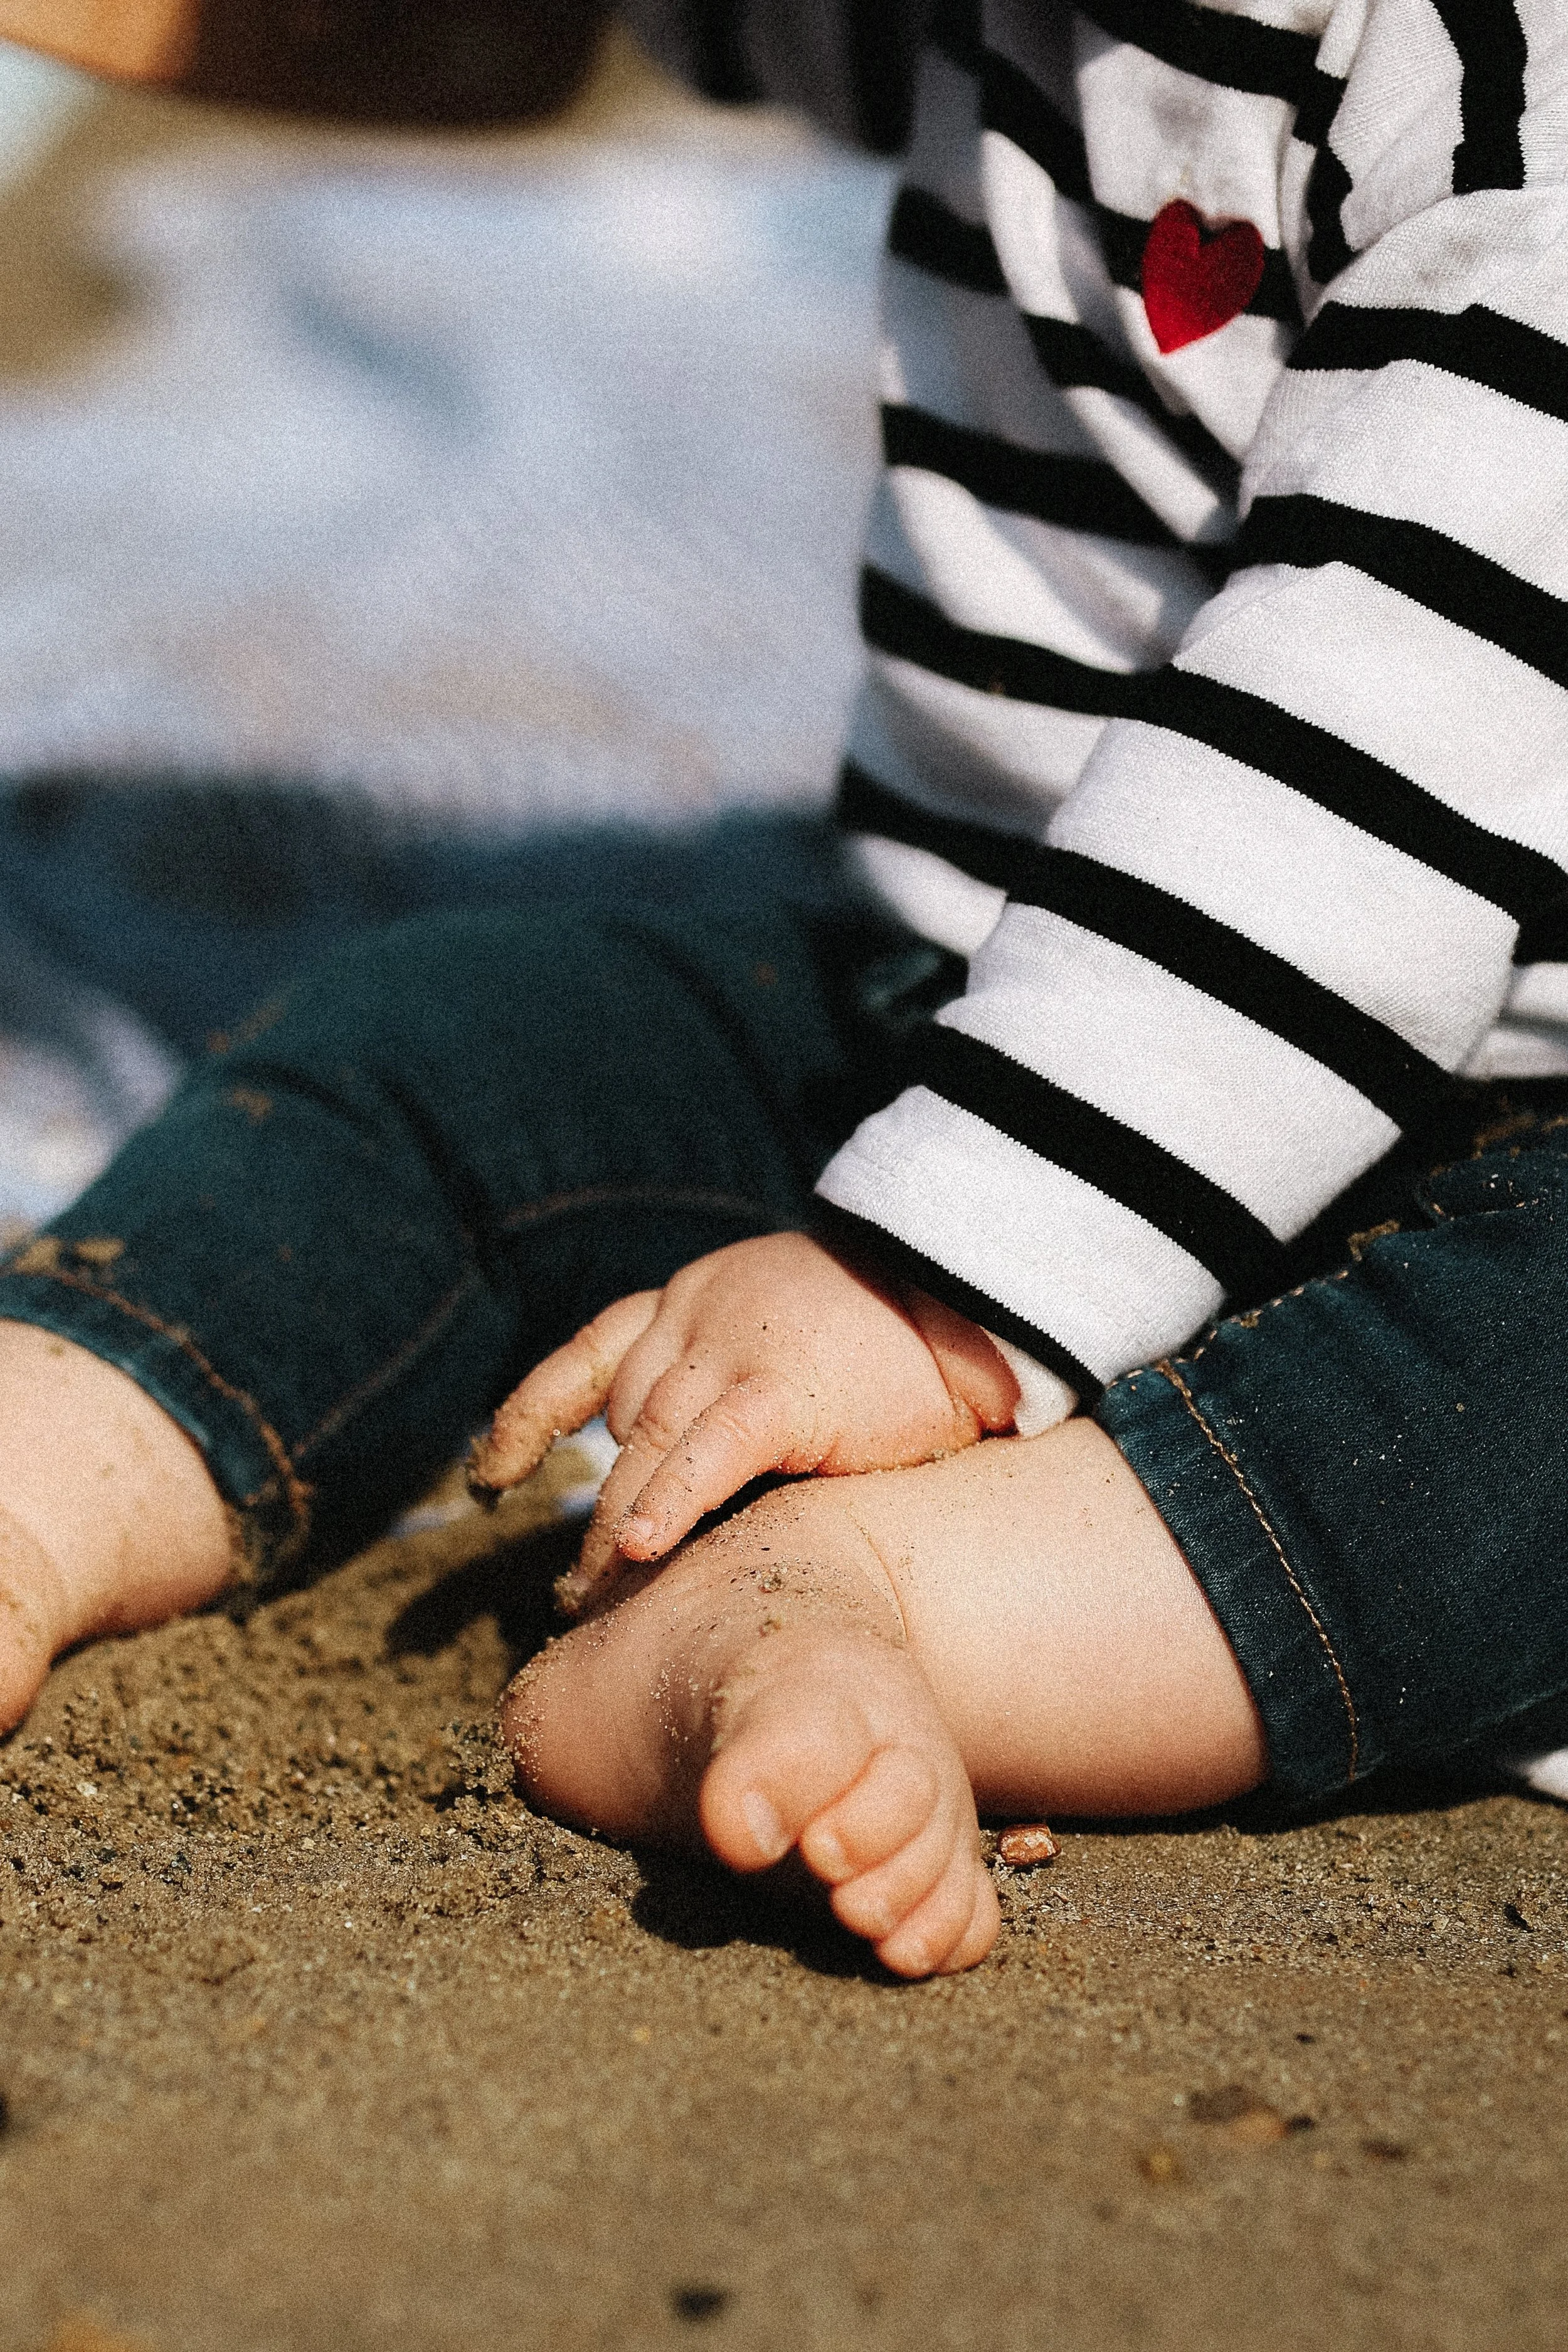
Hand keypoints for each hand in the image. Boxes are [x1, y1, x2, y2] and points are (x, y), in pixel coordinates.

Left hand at [468, 1232, 1021, 1607]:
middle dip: (589, 1503)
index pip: (591, 1354)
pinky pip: (704, 1456)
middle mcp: (697, 1314)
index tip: (494, 1473)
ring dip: (611, 1530)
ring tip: (585, 1601)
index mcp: (696, 1298)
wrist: (977, 1300)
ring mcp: (735, 1349)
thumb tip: (695, 1465)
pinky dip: (665, 1504)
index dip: (535, 1414)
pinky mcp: (780, 1392)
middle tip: (568, 1593)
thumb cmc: (898, 1335)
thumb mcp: (792, 1332)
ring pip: (644, 1445)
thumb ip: (735, 1384)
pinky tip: (637, 1551)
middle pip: (619, 1418)